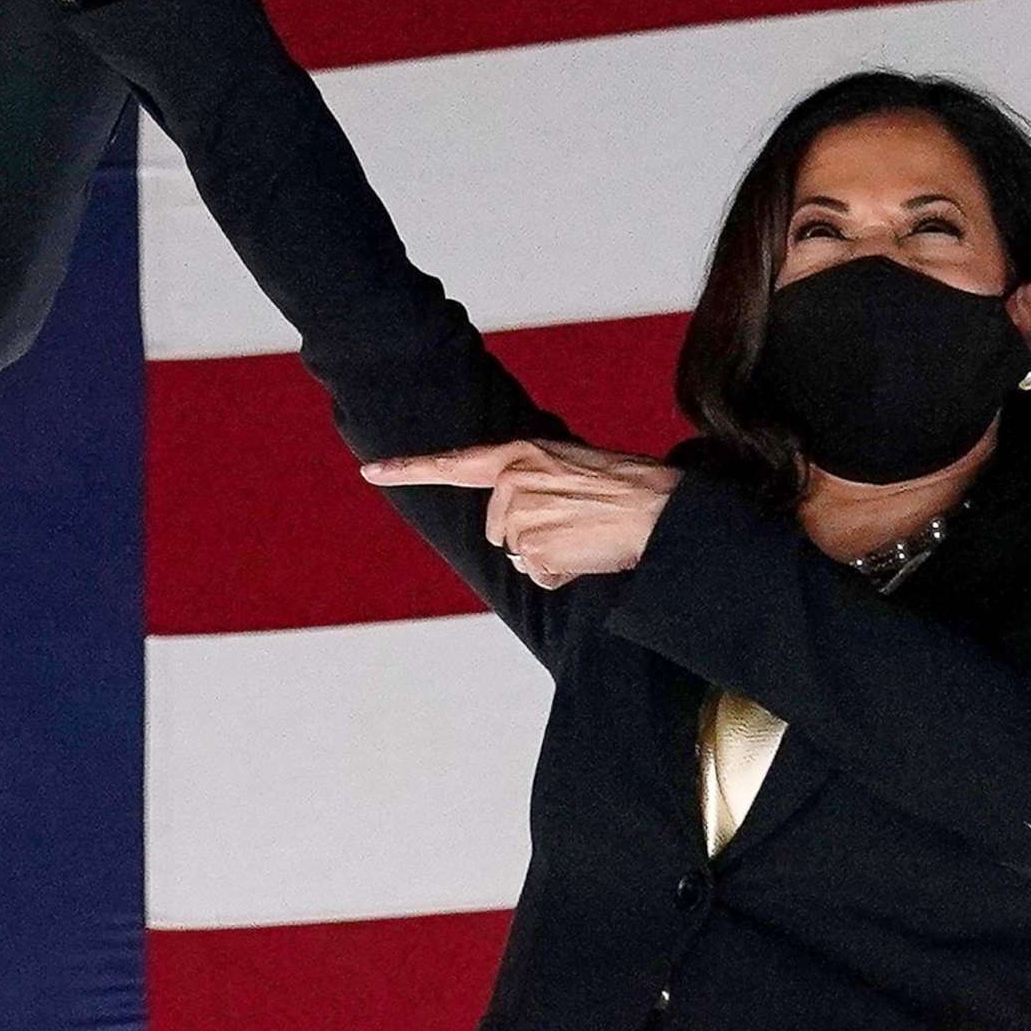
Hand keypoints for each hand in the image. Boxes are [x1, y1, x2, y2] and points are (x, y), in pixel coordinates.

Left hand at [362, 439, 681, 589]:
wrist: (659, 507)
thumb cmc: (625, 486)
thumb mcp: (568, 467)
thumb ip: (532, 483)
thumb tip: (511, 534)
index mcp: (518, 454)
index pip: (453, 463)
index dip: (407, 470)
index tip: (370, 472)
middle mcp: (511, 481)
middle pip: (498, 530)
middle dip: (531, 536)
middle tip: (575, 523)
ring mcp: (520, 516)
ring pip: (519, 555)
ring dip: (551, 556)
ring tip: (586, 536)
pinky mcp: (535, 548)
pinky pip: (539, 576)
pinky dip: (563, 574)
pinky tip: (587, 553)